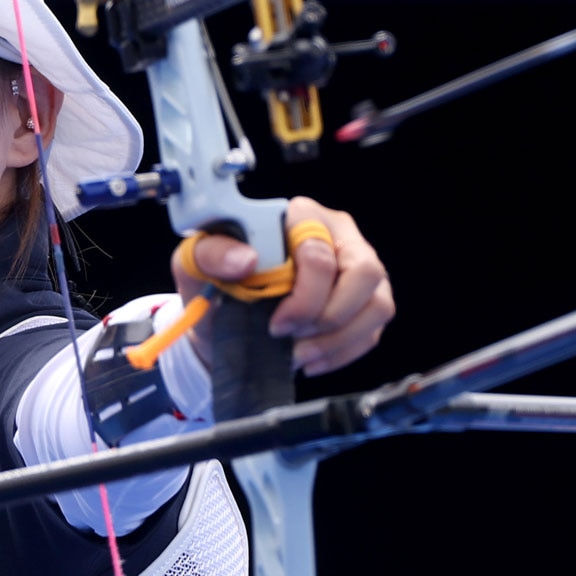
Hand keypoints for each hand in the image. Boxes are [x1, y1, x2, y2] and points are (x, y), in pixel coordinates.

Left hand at [171, 196, 393, 376]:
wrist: (221, 323)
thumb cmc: (215, 284)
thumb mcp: (196, 263)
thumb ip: (211, 252)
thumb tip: (247, 259)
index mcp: (301, 216)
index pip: (320, 250)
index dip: (304, 294)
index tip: (275, 323)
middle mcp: (339, 235)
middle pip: (364, 272)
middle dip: (327, 316)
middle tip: (291, 337)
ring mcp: (359, 270)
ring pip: (378, 304)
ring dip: (337, 339)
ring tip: (299, 353)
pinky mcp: (366, 304)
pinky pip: (373, 332)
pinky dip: (340, 354)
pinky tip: (309, 358)